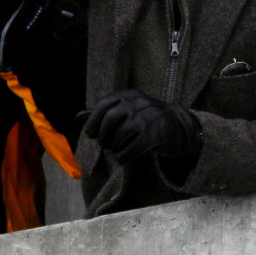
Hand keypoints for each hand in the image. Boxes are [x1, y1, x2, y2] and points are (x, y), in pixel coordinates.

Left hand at [83, 90, 201, 163]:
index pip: (104, 104)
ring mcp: (147, 120)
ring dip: (114, 147)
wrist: (178, 126)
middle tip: (105, 144)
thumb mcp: (126, 110)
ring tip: (117, 149)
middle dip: (103, 136)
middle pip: (110, 120)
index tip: (91, 133)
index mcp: (129, 95)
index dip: (93, 120)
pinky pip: (130, 151)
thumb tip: (77, 117)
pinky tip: (124, 158)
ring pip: (119, 137)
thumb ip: (103, 113)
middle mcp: (138, 104)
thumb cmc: (145, 118)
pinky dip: (123, 158)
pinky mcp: (155, 137)